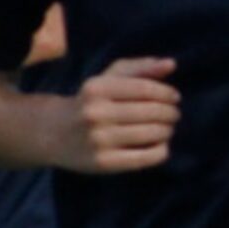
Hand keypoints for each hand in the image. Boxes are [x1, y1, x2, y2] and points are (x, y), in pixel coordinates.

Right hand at [61, 57, 177, 173]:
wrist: (54, 134)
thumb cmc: (90, 101)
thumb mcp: (108, 78)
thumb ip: (140, 68)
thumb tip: (171, 64)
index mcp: (96, 88)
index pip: (146, 88)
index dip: (167, 93)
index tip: (174, 98)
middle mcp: (95, 113)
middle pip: (152, 112)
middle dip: (170, 113)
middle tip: (173, 115)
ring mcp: (99, 139)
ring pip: (153, 133)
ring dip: (167, 130)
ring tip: (166, 129)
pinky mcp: (104, 163)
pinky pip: (148, 157)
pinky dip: (162, 150)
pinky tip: (160, 145)